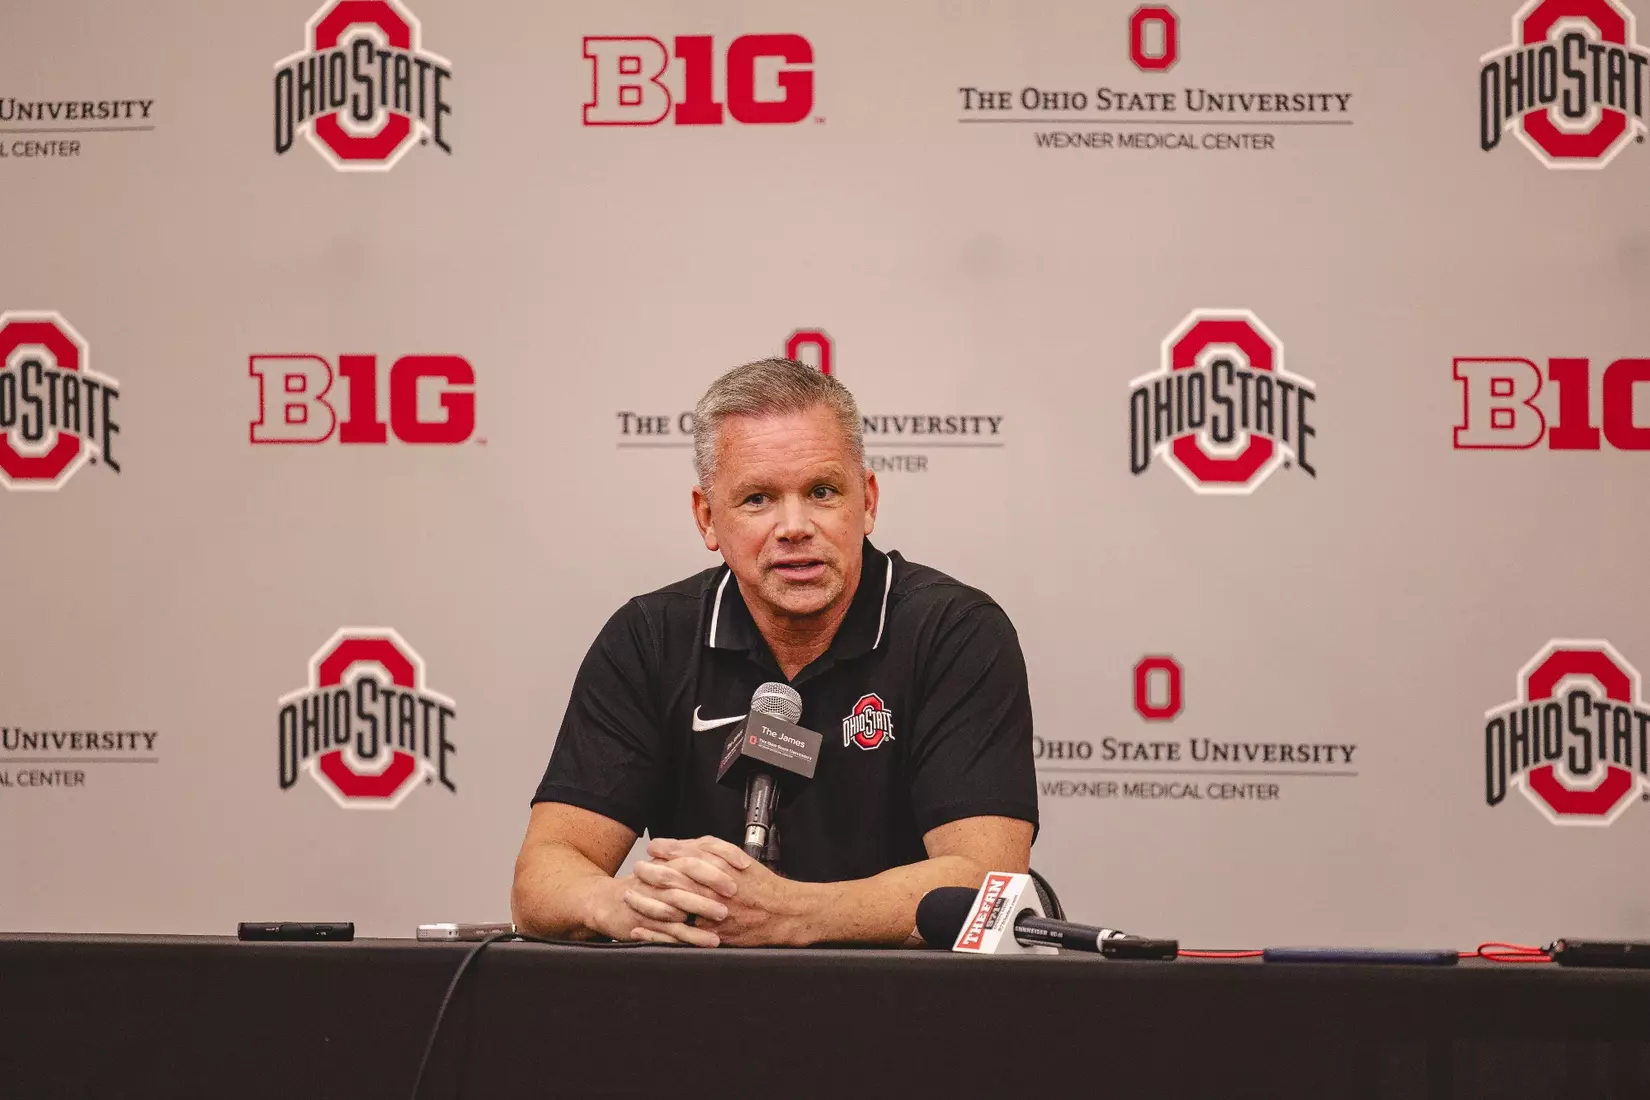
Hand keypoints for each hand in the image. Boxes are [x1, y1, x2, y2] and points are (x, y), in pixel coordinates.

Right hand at [582, 841, 738, 947]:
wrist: (604, 903)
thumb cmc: (640, 886)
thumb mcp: (662, 869)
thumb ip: (688, 863)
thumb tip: (725, 859)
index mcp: (665, 864)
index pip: (693, 856)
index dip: (716, 861)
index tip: (740, 866)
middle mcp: (657, 881)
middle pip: (685, 877)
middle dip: (710, 884)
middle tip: (733, 892)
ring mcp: (649, 903)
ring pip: (677, 905)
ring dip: (701, 911)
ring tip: (724, 917)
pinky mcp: (644, 925)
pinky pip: (671, 932)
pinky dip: (691, 936)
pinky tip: (709, 940)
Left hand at [642, 836, 821, 947]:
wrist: (784, 913)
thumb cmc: (763, 886)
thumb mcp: (740, 859)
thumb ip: (713, 851)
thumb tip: (686, 845)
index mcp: (720, 869)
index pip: (684, 856)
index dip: (665, 851)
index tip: (652, 849)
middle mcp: (713, 890)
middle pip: (673, 879)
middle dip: (651, 873)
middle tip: (638, 870)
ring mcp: (710, 914)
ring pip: (671, 906)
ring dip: (648, 901)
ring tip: (631, 895)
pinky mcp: (711, 935)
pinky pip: (678, 934)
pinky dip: (657, 931)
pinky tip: (641, 928)